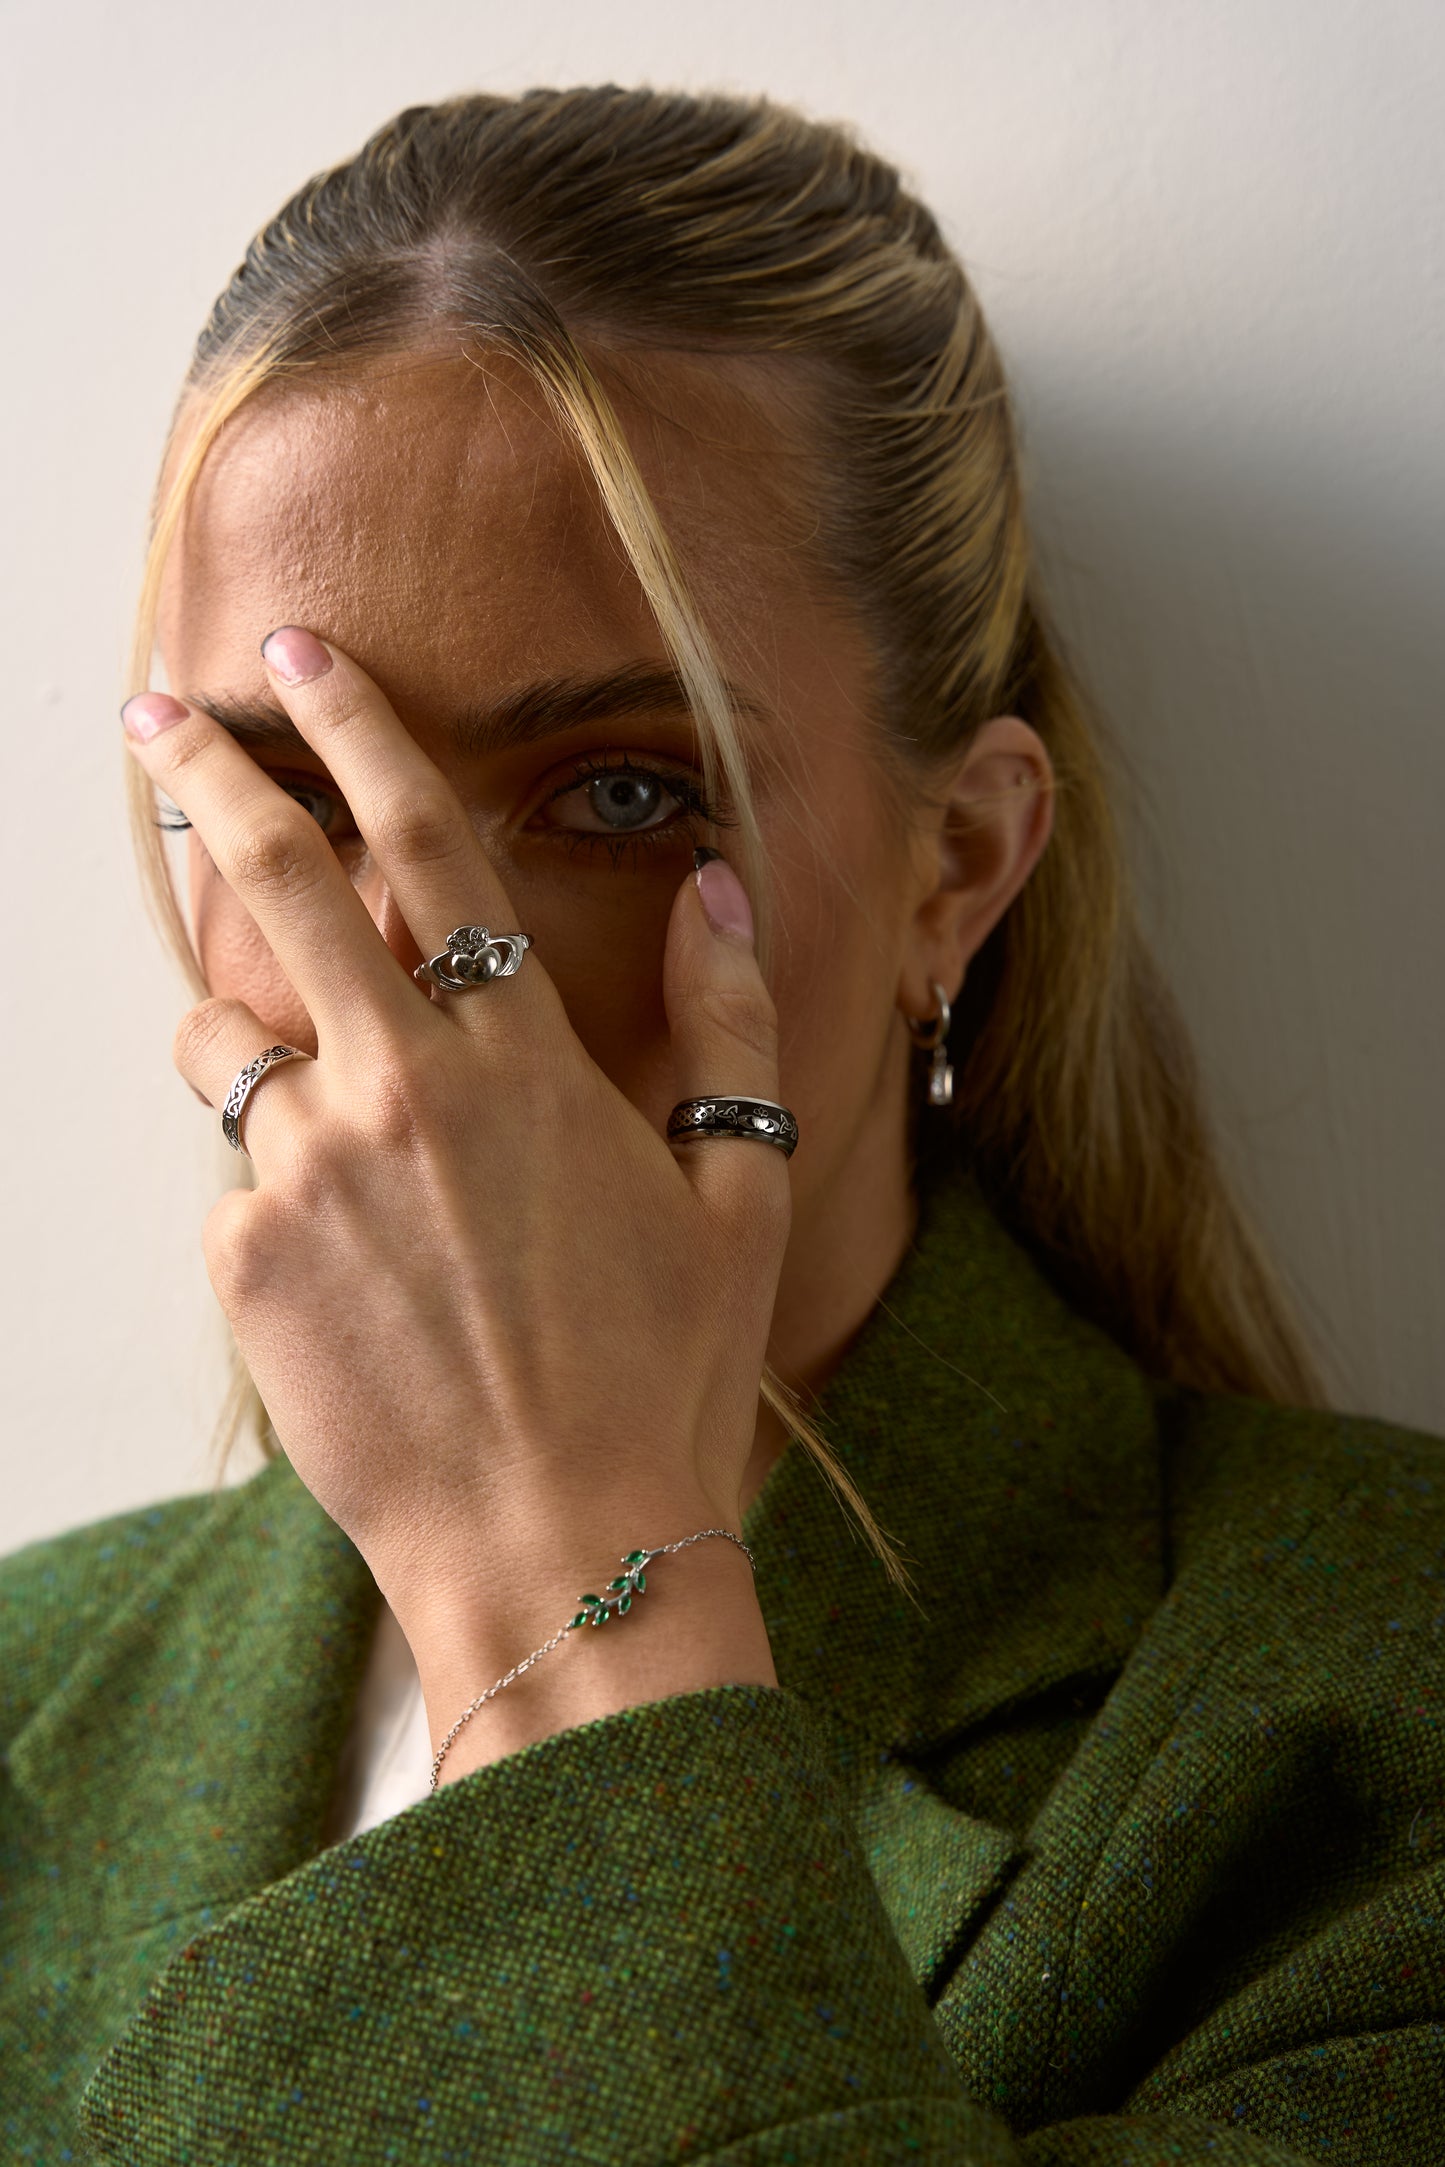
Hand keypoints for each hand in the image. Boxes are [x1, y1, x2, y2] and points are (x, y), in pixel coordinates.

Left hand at [121, 628, 789, 1763]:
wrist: (560, 1541)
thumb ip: (722, 1019)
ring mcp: (307, 1172)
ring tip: (307, 1100)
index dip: (361, 731)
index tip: (302, 657)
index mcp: (522, 1057)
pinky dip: (276, 1191)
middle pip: (282, 885)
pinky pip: (236, 1183)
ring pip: (226, 1042)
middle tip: (159, 723)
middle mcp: (401, 1087)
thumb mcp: (740, 1192)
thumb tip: (716, 889)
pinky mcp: (244, 1259)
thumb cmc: (663, 1373)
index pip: (427, 843)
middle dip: (213, 780)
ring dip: (244, 1032)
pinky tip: (350, 1278)